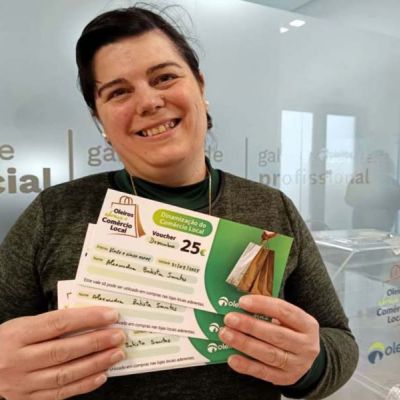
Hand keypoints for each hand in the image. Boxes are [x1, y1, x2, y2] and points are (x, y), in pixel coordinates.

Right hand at [0, 307, 125, 399]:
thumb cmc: (11, 339)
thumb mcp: (26, 324)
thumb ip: (54, 322)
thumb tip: (93, 318)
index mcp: (19, 334)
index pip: (59, 323)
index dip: (88, 318)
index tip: (111, 314)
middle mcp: (18, 359)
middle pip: (63, 350)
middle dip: (96, 342)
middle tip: (119, 336)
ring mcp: (21, 383)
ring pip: (64, 374)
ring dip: (95, 364)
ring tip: (117, 354)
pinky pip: (59, 394)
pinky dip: (84, 385)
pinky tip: (102, 375)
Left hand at [218, 295, 319, 385]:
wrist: (306, 357)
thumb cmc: (291, 330)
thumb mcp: (289, 319)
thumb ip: (270, 311)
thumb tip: (241, 303)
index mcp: (307, 324)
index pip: (284, 311)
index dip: (262, 305)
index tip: (242, 301)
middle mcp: (306, 345)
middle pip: (276, 335)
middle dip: (250, 326)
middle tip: (229, 319)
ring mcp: (297, 364)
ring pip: (269, 354)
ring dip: (245, 344)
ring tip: (226, 334)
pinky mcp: (286, 378)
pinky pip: (263, 372)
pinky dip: (246, 366)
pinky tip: (232, 358)